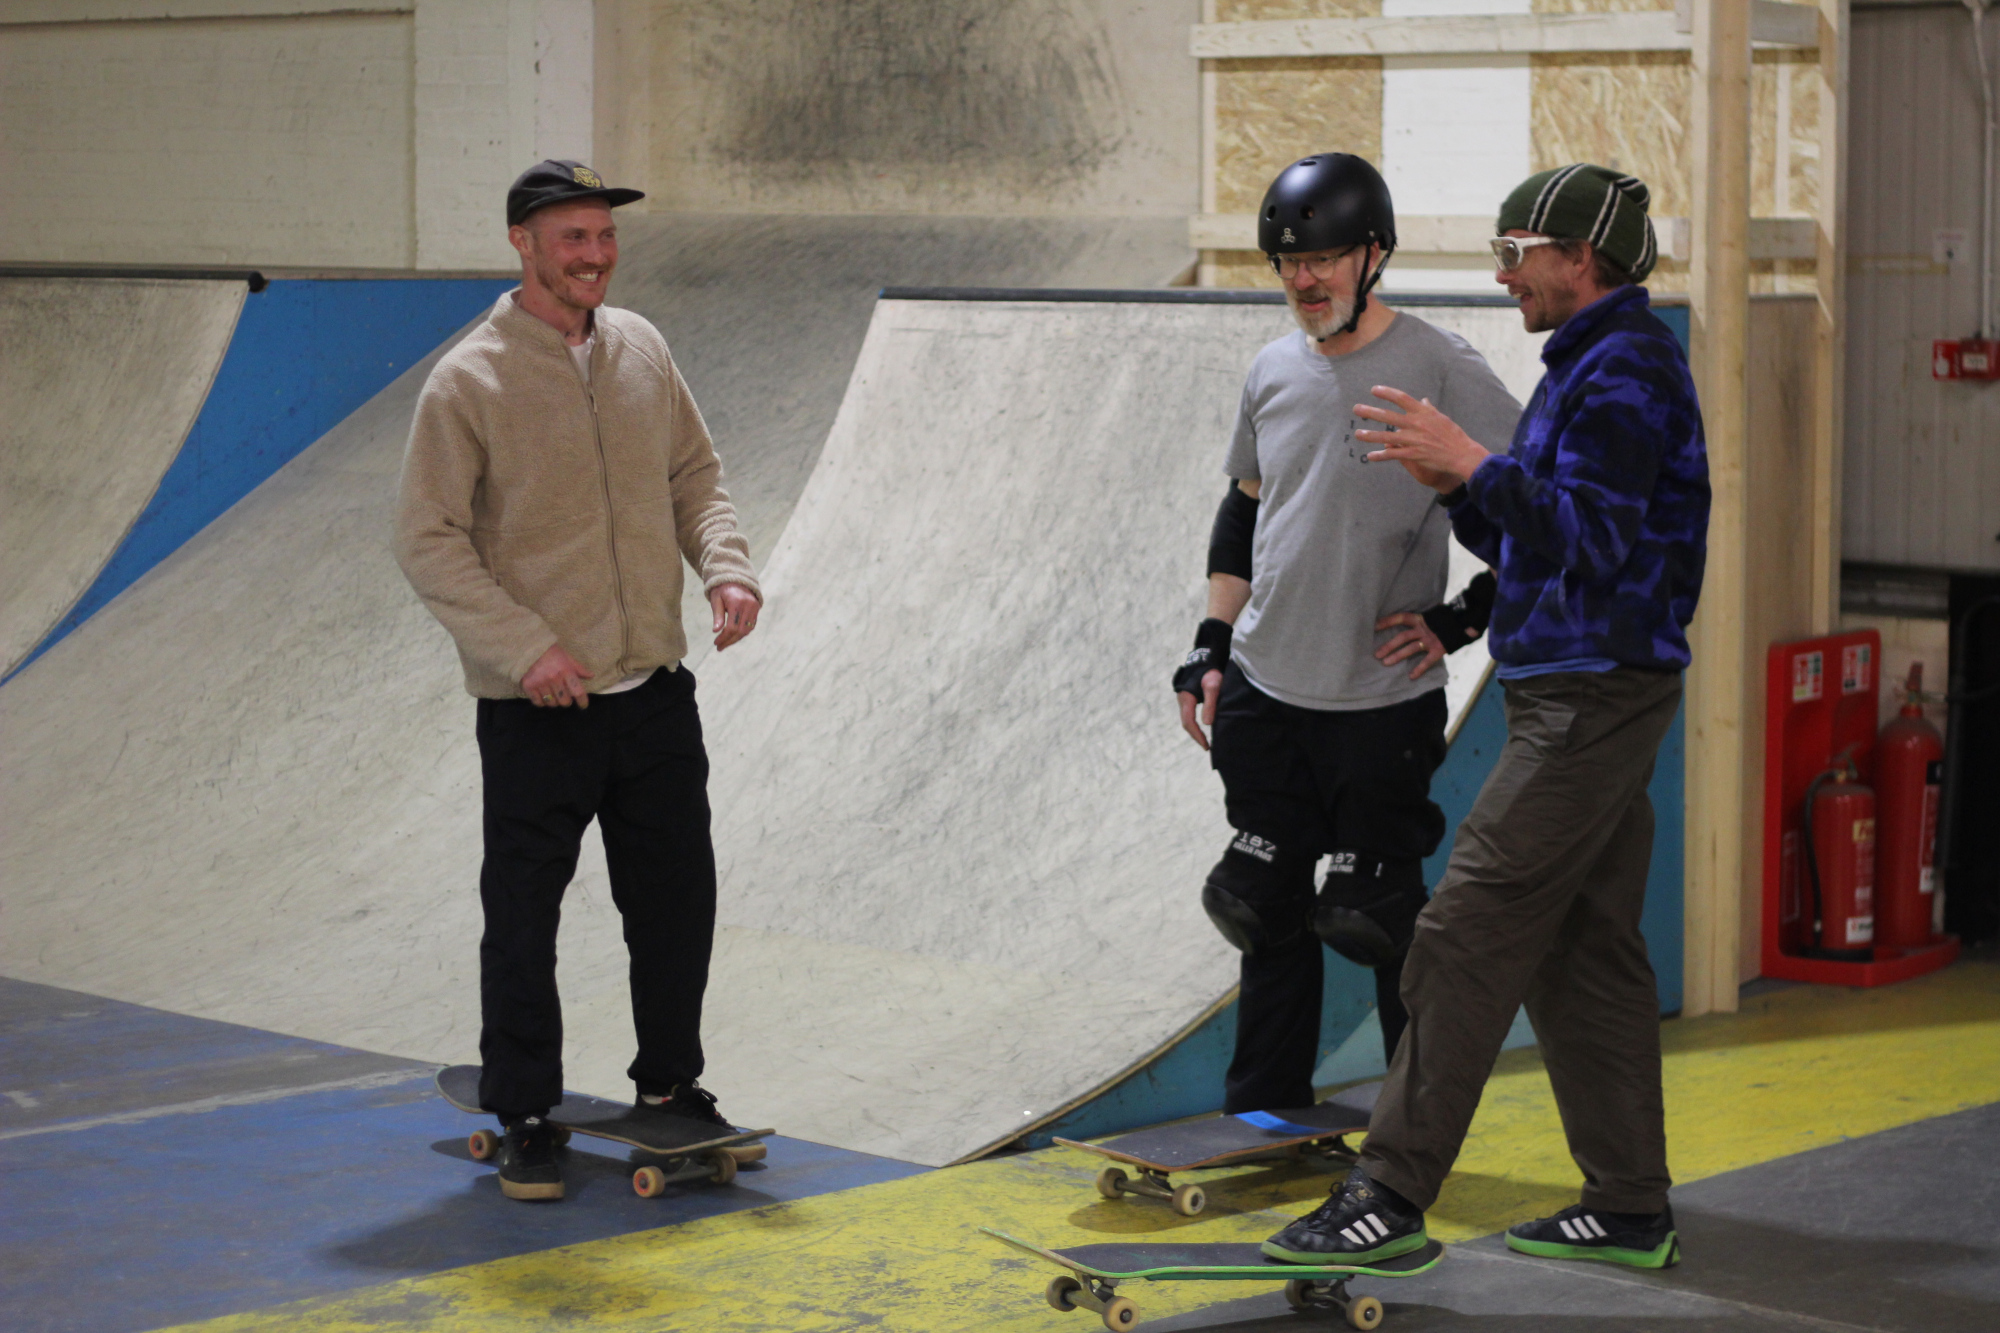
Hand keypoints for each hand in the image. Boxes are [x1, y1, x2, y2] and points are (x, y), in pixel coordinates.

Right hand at [522, 644, 592, 707]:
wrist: (528, 649)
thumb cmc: (551, 653)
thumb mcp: (567, 658)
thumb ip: (578, 668)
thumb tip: (591, 676)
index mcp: (566, 671)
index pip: (578, 692)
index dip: (582, 701)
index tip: (583, 705)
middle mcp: (554, 678)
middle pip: (565, 701)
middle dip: (566, 701)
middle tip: (564, 697)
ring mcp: (541, 683)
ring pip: (552, 703)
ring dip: (554, 702)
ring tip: (553, 696)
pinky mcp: (529, 686)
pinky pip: (538, 703)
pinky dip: (541, 702)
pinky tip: (542, 696)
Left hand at [710, 583, 760, 649]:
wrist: (735, 577)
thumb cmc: (722, 589)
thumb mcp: (716, 600)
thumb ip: (717, 615)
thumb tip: (716, 631)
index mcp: (737, 602)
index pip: (732, 627)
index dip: (724, 637)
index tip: (716, 643)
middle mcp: (749, 606)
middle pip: (741, 631)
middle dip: (730, 641)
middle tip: (720, 647)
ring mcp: (755, 608)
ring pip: (747, 630)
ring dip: (736, 638)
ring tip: (725, 643)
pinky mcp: (757, 609)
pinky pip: (751, 625)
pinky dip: (742, 632)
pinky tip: (733, 636)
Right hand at [1177, 669, 1223, 750]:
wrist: (1204, 659)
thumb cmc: (1210, 672)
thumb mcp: (1213, 686)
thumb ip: (1210, 703)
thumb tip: (1207, 724)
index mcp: (1186, 699)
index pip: (1189, 722)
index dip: (1197, 735)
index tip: (1206, 746)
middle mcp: (1182, 701)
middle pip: (1187, 723)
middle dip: (1196, 736)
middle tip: (1207, 747)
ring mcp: (1184, 700)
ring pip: (1188, 720)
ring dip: (1195, 731)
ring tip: (1206, 741)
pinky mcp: (1189, 698)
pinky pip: (1190, 715)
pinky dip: (1196, 724)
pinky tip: (1205, 727)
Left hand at [1355, 386, 1489, 491]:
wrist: (1462, 454)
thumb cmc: (1453, 435)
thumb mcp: (1442, 418)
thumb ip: (1429, 409)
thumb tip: (1423, 400)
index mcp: (1423, 412)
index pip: (1402, 398)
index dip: (1387, 393)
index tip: (1374, 389)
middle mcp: (1416, 424)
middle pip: (1388, 416)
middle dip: (1370, 412)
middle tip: (1356, 408)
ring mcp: (1414, 439)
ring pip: (1386, 436)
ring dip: (1370, 435)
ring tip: (1357, 433)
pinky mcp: (1413, 454)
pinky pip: (1393, 454)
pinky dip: (1381, 456)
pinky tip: (1370, 456)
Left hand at [1374, 612, 1446, 679]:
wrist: (1462, 623)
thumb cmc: (1441, 621)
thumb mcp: (1428, 617)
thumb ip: (1416, 621)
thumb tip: (1395, 622)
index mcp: (1420, 619)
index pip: (1401, 618)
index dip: (1388, 621)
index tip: (1374, 627)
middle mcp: (1423, 629)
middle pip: (1403, 637)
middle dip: (1389, 645)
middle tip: (1376, 654)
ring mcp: (1431, 640)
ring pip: (1412, 648)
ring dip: (1398, 655)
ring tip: (1386, 663)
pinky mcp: (1439, 650)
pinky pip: (1428, 661)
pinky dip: (1420, 669)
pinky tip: (1411, 677)